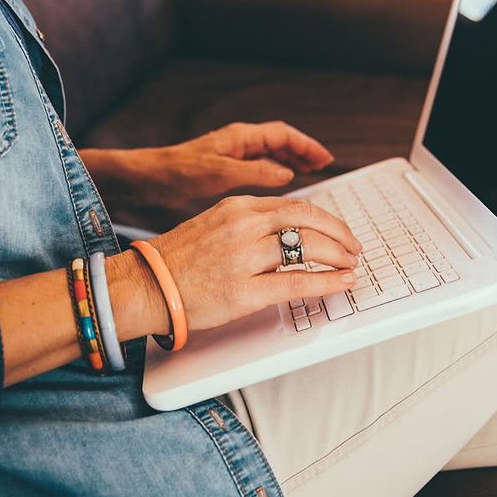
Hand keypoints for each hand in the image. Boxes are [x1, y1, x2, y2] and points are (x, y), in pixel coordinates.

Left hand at [81, 121, 334, 207]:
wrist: (149, 178)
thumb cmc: (179, 172)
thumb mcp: (220, 174)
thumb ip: (256, 173)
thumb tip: (287, 174)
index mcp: (240, 137)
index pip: (283, 135)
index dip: (306, 145)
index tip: (325, 158)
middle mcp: (238, 142)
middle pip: (280, 142)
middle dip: (303, 152)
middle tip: (324, 167)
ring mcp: (231, 155)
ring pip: (269, 154)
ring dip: (290, 162)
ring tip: (309, 174)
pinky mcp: (223, 169)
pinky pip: (257, 167)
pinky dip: (273, 173)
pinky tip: (278, 187)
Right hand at [145, 195, 362, 331]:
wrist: (144, 285)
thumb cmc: (175, 261)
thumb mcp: (212, 223)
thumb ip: (246, 222)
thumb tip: (284, 230)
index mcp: (236, 207)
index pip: (294, 205)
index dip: (324, 218)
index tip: (337, 229)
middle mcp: (242, 226)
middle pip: (308, 220)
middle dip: (339, 233)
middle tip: (353, 247)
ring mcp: (244, 257)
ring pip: (308, 247)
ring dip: (338, 256)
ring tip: (350, 265)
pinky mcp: (244, 291)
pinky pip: (296, 282)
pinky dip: (327, 281)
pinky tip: (342, 282)